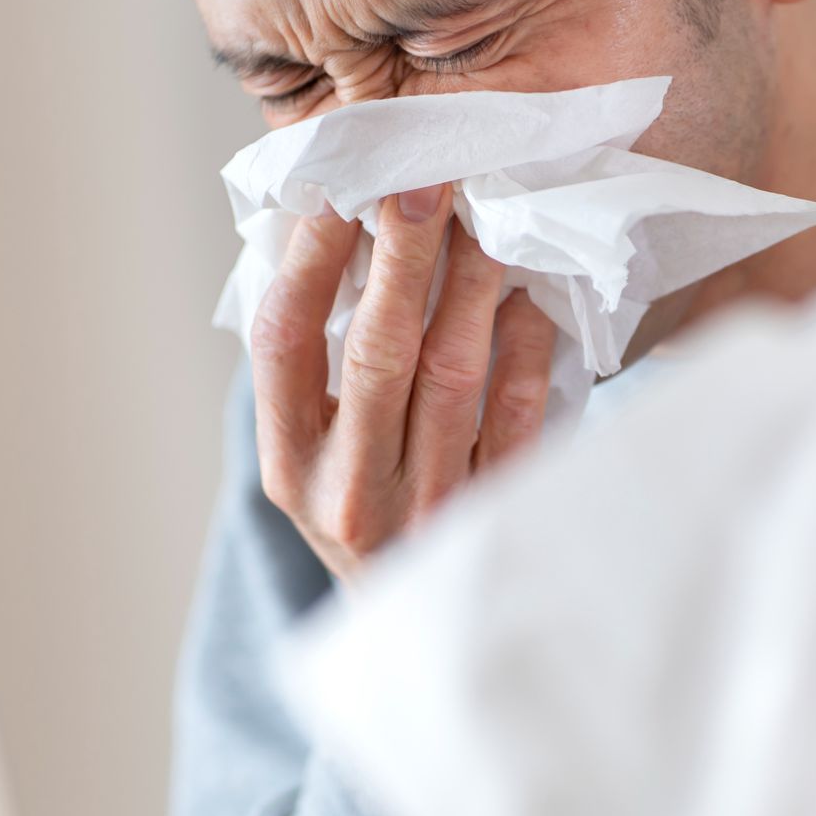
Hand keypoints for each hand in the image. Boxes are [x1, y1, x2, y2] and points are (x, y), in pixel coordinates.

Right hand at [249, 182, 558, 576]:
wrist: (422, 637)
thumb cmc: (365, 515)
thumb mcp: (312, 458)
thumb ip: (316, 368)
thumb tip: (334, 232)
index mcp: (289, 465)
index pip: (285, 341)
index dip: (310, 256)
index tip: (341, 185)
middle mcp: (349, 492)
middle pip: (376, 350)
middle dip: (402, 254)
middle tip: (426, 179)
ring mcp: (425, 509)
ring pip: (452, 375)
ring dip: (472, 284)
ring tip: (486, 215)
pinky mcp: (494, 514)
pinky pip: (516, 415)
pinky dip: (525, 346)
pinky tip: (531, 294)